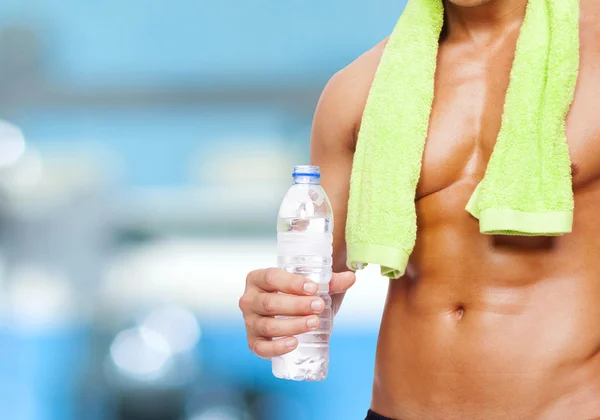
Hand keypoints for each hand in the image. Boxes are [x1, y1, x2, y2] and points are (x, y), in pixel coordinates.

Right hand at [239, 268, 355, 358]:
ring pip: (268, 326)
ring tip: (314, 323)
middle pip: (270, 303)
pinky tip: (294, 343)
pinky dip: (276, 348)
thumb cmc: (299, 294)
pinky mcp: (254, 341)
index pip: (271, 277)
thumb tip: (350, 278)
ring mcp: (249, 322)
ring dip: (292, 325)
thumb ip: (331, 281)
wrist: (291, 312)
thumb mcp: (313, 285)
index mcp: (258, 278)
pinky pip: (260, 348)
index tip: (313, 288)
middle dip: (297, 305)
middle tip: (319, 306)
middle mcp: (249, 299)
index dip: (291, 283)